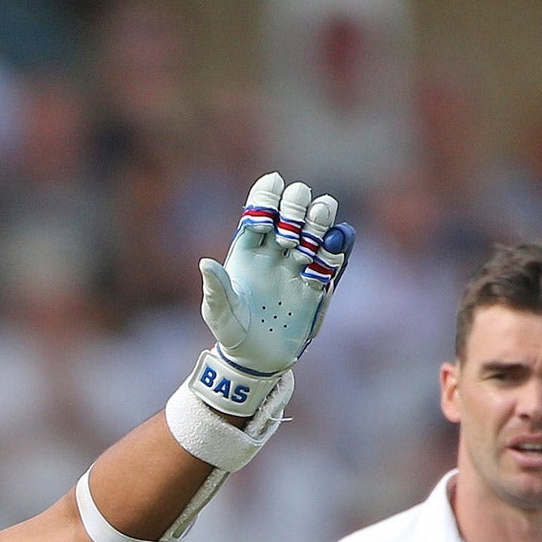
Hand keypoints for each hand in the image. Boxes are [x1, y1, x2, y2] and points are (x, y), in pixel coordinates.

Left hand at [199, 173, 352, 380]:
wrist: (256, 358)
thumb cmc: (231, 331)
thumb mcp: (218, 313)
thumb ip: (216, 289)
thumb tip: (205, 263)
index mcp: (248, 248)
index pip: (259, 209)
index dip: (268, 193)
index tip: (274, 183)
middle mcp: (276, 249)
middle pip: (291, 211)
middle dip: (294, 205)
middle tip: (287, 228)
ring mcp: (299, 264)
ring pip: (315, 227)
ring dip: (319, 217)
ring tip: (318, 216)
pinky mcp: (319, 282)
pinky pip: (332, 257)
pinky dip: (336, 245)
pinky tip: (334, 240)